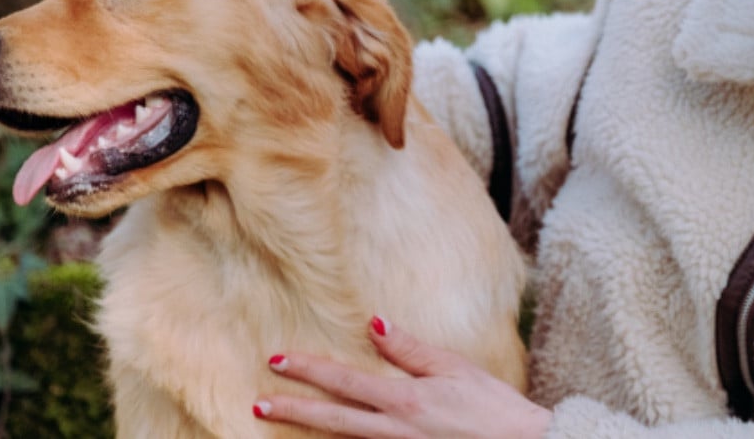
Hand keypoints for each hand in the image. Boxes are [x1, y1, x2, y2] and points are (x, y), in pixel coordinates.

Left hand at [253, 316, 550, 438]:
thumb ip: (410, 351)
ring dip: (312, 430)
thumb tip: (374, 326)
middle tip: (259, 401)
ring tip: (279, 420)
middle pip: (332, 419)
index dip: (309, 371)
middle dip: (293, 409)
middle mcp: (394, 431)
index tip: (278, 360)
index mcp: (405, 400)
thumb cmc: (494, 408)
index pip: (345, 382)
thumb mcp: (455, 370)